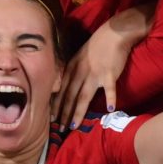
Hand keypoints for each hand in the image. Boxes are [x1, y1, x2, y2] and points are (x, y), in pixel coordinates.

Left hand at [56, 6, 151, 126]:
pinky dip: (110, 98)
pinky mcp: (109, 73)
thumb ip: (74, 71)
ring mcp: (94, 73)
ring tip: (74, 125)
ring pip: (84, 96)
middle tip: (59, 128)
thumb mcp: (80, 57)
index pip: (61, 90)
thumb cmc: (96, 47)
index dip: (56, 104)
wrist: (112, 34)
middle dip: (63, 113)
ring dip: (78, 111)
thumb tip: (67, 87)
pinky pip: (109, 88)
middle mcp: (80, 72)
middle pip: (69, 96)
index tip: (50, 118)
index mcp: (72, 68)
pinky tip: (110, 109)